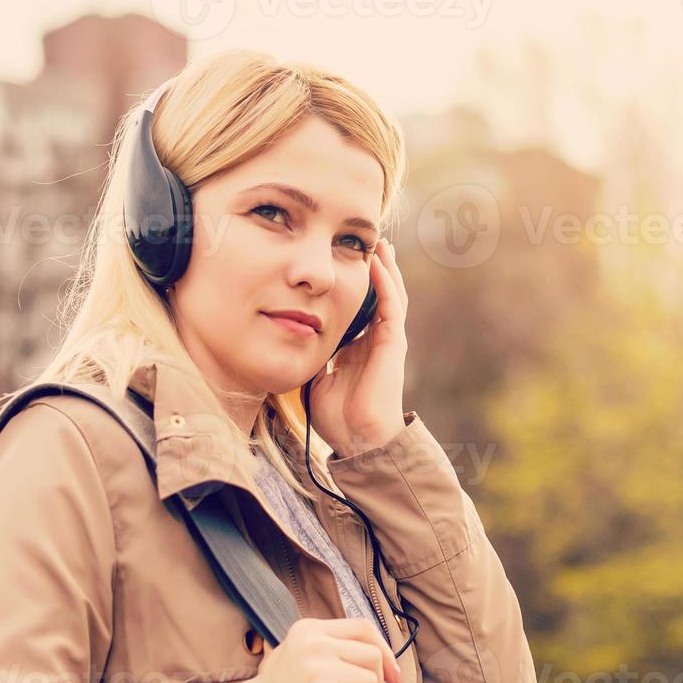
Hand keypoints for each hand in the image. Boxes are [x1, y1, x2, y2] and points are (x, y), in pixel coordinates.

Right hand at [253, 617, 401, 682]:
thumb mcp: (295, 662)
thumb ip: (328, 652)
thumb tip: (380, 656)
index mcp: (307, 631)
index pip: (363, 628)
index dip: (385, 650)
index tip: (392, 675)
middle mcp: (311, 644)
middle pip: (372, 656)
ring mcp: (316, 669)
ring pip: (372, 681)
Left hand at [306, 238, 407, 455]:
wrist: (359, 438)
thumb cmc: (338, 417)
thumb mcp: (316, 377)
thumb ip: (310, 356)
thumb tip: (289, 339)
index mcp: (359, 349)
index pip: (359, 309)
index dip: (353, 287)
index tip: (342, 265)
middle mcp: (377, 341)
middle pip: (379, 297)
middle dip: (375, 271)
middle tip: (367, 244)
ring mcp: (388, 341)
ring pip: (392, 295)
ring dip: (386, 268)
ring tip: (379, 244)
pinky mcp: (393, 343)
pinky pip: (392, 305)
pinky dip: (385, 282)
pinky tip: (377, 263)